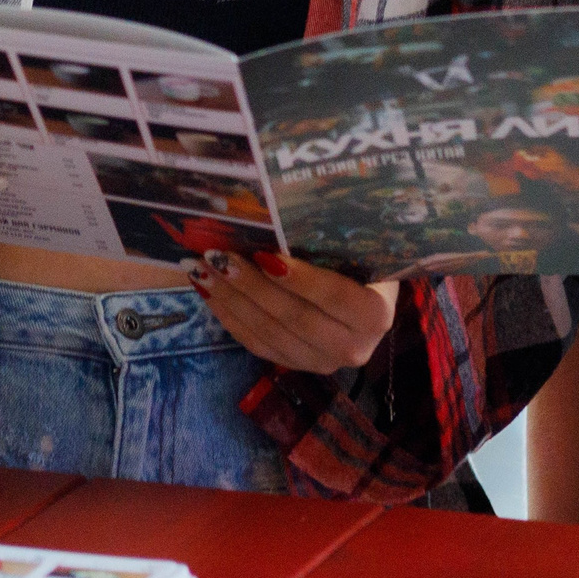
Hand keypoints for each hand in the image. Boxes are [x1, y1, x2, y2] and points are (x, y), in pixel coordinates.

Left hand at [188, 249, 398, 373]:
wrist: (367, 299)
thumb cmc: (363, 262)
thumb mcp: (359, 248)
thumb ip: (332, 239)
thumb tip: (281, 211)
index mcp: (375, 315)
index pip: (335, 296)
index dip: (300, 279)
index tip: (265, 256)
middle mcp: (353, 347)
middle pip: (296, 318)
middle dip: (252, 286)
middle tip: (219, 257)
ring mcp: (322, 362)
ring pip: (270, 334)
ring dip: (232, 300)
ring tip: (202, 269)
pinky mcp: (296, 366)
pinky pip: (257, 344)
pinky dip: (229, 317)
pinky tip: (207, 291)